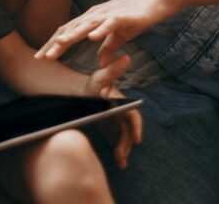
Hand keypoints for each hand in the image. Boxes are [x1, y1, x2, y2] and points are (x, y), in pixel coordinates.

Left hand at [37, 0, 178, 64]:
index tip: (41, 58)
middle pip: (71, 29)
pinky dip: (101, 30)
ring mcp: (110, 13)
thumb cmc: (139, 14)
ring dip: (72, 36)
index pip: (68, 32)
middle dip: (55, 44)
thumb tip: (100, 62)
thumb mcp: (121, 35)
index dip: (53, 45)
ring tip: (58, 45)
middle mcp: (97, 14)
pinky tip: (92, 37)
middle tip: (41, 57)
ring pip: (87, 25)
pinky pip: (111, 23)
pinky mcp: (125, 15)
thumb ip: (109, 46)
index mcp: (93, 19)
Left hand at [85, 54, 142, 168]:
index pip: (132, 116)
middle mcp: (123, 114)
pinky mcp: (112, 130)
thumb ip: (112, 70)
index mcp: (123, 103)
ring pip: (124, 139)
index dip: (136, 127)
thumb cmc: (92, 85)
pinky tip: (119, 162)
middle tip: (121, 155)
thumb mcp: (100, 77)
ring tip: (121, 162)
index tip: (136, 139)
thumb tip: (126, 56)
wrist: (81, 94)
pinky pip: (117, 142)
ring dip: (124, 150)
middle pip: (128, 131)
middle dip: (127, 144)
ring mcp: (118, 123)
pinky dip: (119, 151)